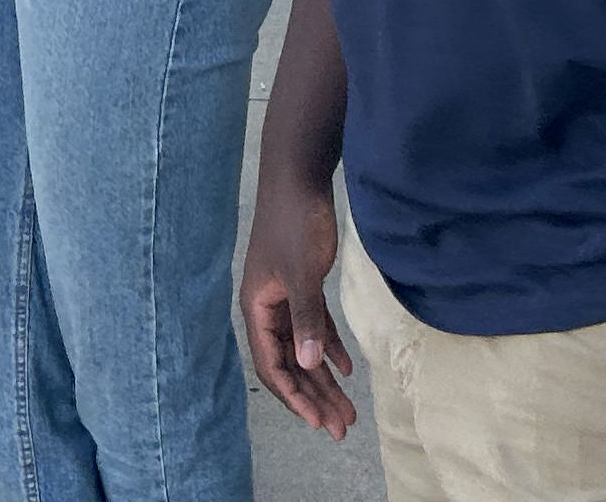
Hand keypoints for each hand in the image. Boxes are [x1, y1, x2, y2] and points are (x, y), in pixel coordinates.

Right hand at [240, 160, 355, 439]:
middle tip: (341, 428)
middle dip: (315, 397)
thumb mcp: (302, 272)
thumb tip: (310, 366)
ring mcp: (285, 297)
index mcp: (257, 308)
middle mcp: (268, 308)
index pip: (272, 365)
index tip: (318, 422)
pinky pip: (315, 326)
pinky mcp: (302, 284)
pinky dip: (329, 347)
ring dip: (325, 379)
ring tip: (348, 411)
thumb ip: (306, 318)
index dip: (294, 396)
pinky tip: (347, 369)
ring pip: (304, 348)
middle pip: (291, 364)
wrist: (299, 177)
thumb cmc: (295, 221)